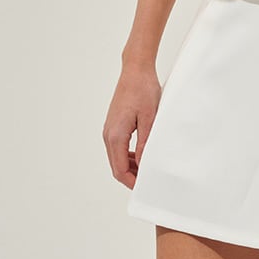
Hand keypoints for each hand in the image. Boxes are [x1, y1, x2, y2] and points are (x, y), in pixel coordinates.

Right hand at [103, 64, 161, 188]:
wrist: (135, 70)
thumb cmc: (143, 89)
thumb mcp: (149, 118)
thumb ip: (145, 143)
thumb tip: (143, 164)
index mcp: (116, 135)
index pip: (120, 170)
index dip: (132, 182)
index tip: (145, 187)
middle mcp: (108, 135)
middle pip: (116, 166)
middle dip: (131, 177)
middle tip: (149, 181)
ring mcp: (109, 129)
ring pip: (116, 157)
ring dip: (130, 166)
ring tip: (148, 169)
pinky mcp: (113, 124)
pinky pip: (118, 147)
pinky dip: (128, 155)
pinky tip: (141, 154)